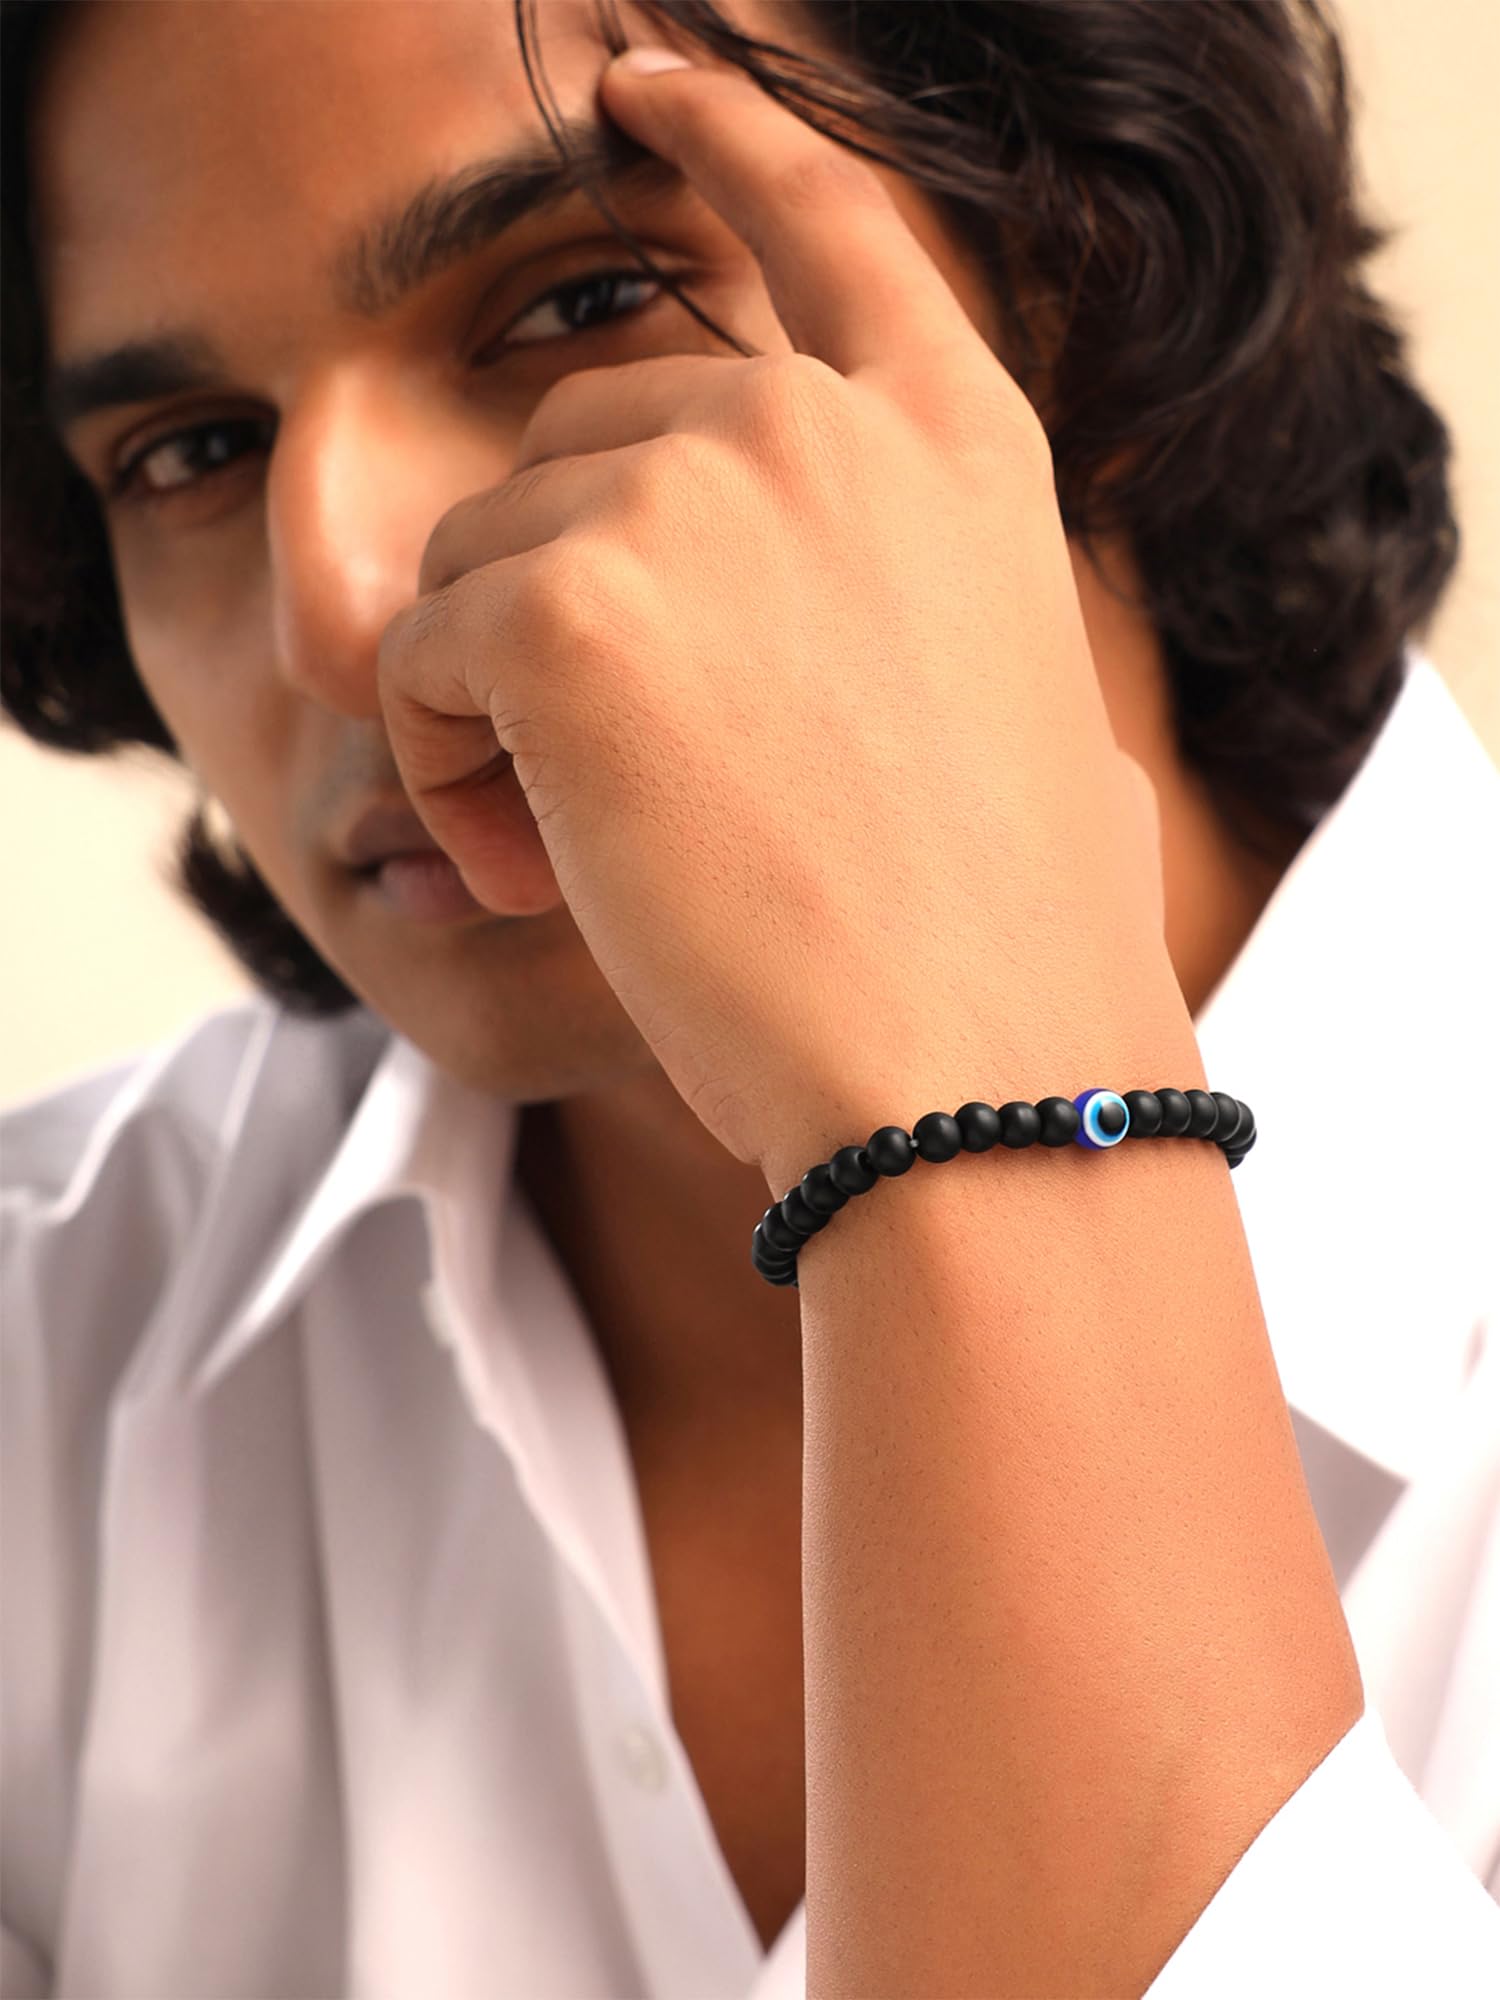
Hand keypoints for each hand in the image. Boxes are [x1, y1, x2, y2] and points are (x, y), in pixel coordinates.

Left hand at [377, 46, 1169, 1177]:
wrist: (979, 1069)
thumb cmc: (1007, 942)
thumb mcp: (1022, 716)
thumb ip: (927, 609)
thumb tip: (848, 641)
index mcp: (957, 446)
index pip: (830, 218)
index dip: (726, 132)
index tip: (637, 84)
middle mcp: (824, 430)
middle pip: (582, 438)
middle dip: (560, 601)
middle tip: (603, 788)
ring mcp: (696, 496)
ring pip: (484, 552)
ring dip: (495, 701)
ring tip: (579, 850)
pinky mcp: (570, 605)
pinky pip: (415, 651)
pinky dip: (437, 759)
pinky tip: (531, 860)